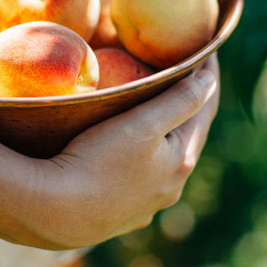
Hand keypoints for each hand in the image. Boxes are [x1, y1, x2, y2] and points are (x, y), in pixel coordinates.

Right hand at [35, 55, 218, 248]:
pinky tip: (133, 158)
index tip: (209, 51)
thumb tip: (210, 81)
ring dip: (167, 136)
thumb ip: (179, 101)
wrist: (56, 212)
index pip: (205, 110)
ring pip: (165, 161)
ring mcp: (146, 205)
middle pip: (188, 136)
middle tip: (187, 76)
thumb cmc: (98, 159)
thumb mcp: (143, 124)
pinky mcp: (121, 215)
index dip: (209, 78)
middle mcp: (171, 186)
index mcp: (181, 160)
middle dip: (190, 107)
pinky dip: (146, 159)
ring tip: (159, 113)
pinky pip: (142, 179)